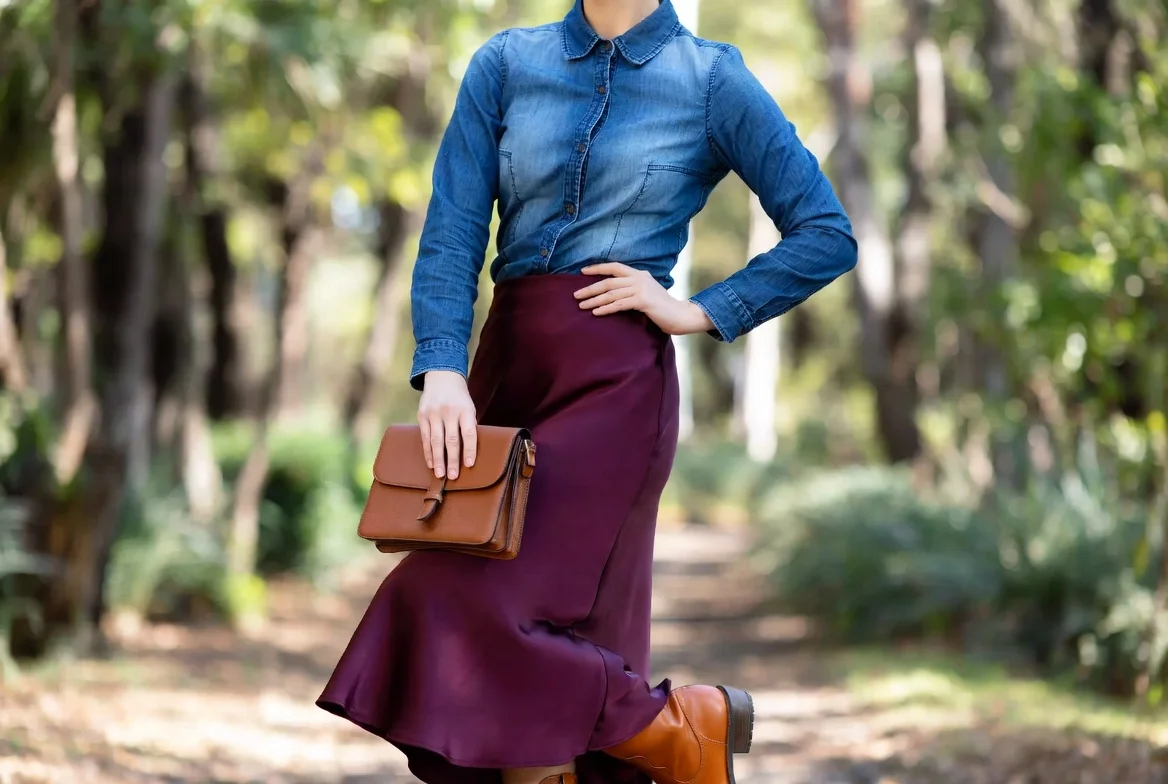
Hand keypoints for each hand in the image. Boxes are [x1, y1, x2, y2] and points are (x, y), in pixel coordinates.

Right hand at [417, 370, 476, 479]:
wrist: (442, 377)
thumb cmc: (460, 399)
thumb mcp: (469, 408)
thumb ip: (468, 426)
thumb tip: (468, 453)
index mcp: (465, 410)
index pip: (469, 433)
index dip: (469, 450)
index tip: (470, 464)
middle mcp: (449, 412)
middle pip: (451, 440)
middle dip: (452, 460)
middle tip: (453, 477)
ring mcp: (434, 413)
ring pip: (436, 441)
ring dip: (438, 459)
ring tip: (440, 475)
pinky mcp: (422, 415)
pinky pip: (425, 437)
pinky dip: (428, 452)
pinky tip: (431, 463)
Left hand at [575, 262, 713, 335]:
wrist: (680, 315)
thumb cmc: (662, 308)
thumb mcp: (647, 293)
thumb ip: (632, 289)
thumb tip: (613, 293)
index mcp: (639, 274)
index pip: (614, 266)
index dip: (598, 268)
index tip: (582, 272)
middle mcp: (639, 278)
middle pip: (609, 281)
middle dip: (590, 288)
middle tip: (576, 295)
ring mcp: (641, 288)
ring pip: (611, 293)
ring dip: (594, 300)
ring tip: (582, 305)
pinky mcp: (643, 301)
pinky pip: (619, 304)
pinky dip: (606, 308)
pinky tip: (596, 312)